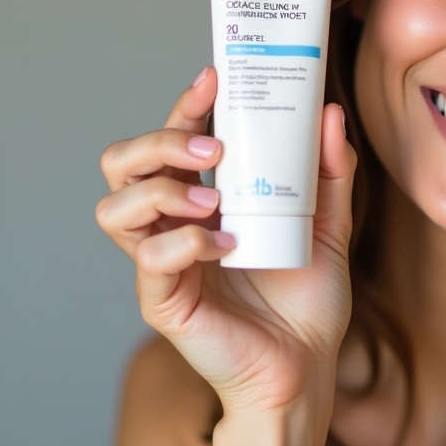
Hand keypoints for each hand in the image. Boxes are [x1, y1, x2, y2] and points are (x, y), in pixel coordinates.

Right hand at [96, 67, 355, 412]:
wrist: (307, 367)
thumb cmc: (309, 299)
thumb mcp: (330, 225)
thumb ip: (331, 171)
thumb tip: (329, 113)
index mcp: (206, 200)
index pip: (174, 141)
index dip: (184, 106)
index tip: (213, 78)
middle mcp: (174, 224)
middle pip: (123, 163)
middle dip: (158, 142)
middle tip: (211, 151)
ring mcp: (162, 263)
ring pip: (115, 207)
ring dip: (161, 191)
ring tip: (213, 202)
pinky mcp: (163, 300)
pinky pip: (150, 258)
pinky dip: (186, 242)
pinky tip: (225, 246)